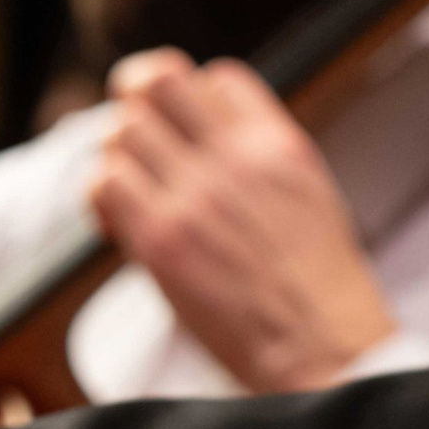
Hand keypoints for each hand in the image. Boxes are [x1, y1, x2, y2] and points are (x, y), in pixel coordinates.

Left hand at [88, 53, 394, 390]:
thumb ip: (261, 165)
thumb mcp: (309, 200)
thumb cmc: (321, 296)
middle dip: (135, 105)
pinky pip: (104, 181)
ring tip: (130, 196)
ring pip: (120, 129)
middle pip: (156, 79)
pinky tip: (114, 225)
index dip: (190, 100)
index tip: (184, 136)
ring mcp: (197, 193)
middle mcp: (236, 156)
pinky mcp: (163, 238)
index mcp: (278, 144)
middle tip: (136, 144)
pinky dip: (100, 198)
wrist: (328, 352)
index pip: (217, 76)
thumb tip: (207, 154)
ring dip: (117, 160)